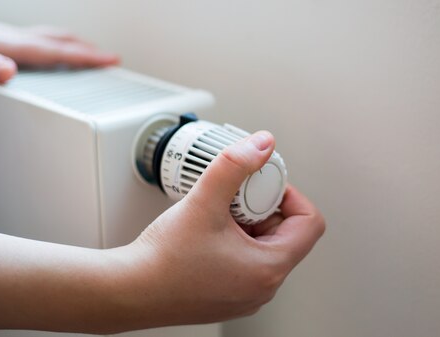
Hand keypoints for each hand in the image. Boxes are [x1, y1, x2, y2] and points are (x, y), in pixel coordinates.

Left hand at [0, 1, 118, 83]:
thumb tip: (11, 73)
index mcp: (9, 45)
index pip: (57, 51)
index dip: (87, 57)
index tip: (112, 60)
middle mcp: (9, 39)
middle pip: (58, 42)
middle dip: (86, 50)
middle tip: (107, 58)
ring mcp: (2, 38)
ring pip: (46, 40)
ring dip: (70, 46)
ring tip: (84, 54)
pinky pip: (32, 43)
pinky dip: (49, 48)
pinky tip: (41, 57)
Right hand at [110, 131, 325, 329]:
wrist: (129, 290)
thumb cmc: (163, 260)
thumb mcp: (204, 201)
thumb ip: (235, 165)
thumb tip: (262, 144)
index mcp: (268, 268)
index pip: (310, 223)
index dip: (291, 194)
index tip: (264, 185)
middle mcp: (263, 287)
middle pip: (287, 233)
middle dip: (263, 207)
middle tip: (234, 197)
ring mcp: (247, 295)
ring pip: (265, 246)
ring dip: (248, 223)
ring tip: (218, 214)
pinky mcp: (229, 296)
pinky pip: (247, 261)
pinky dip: (235, 241)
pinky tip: (209, 232)